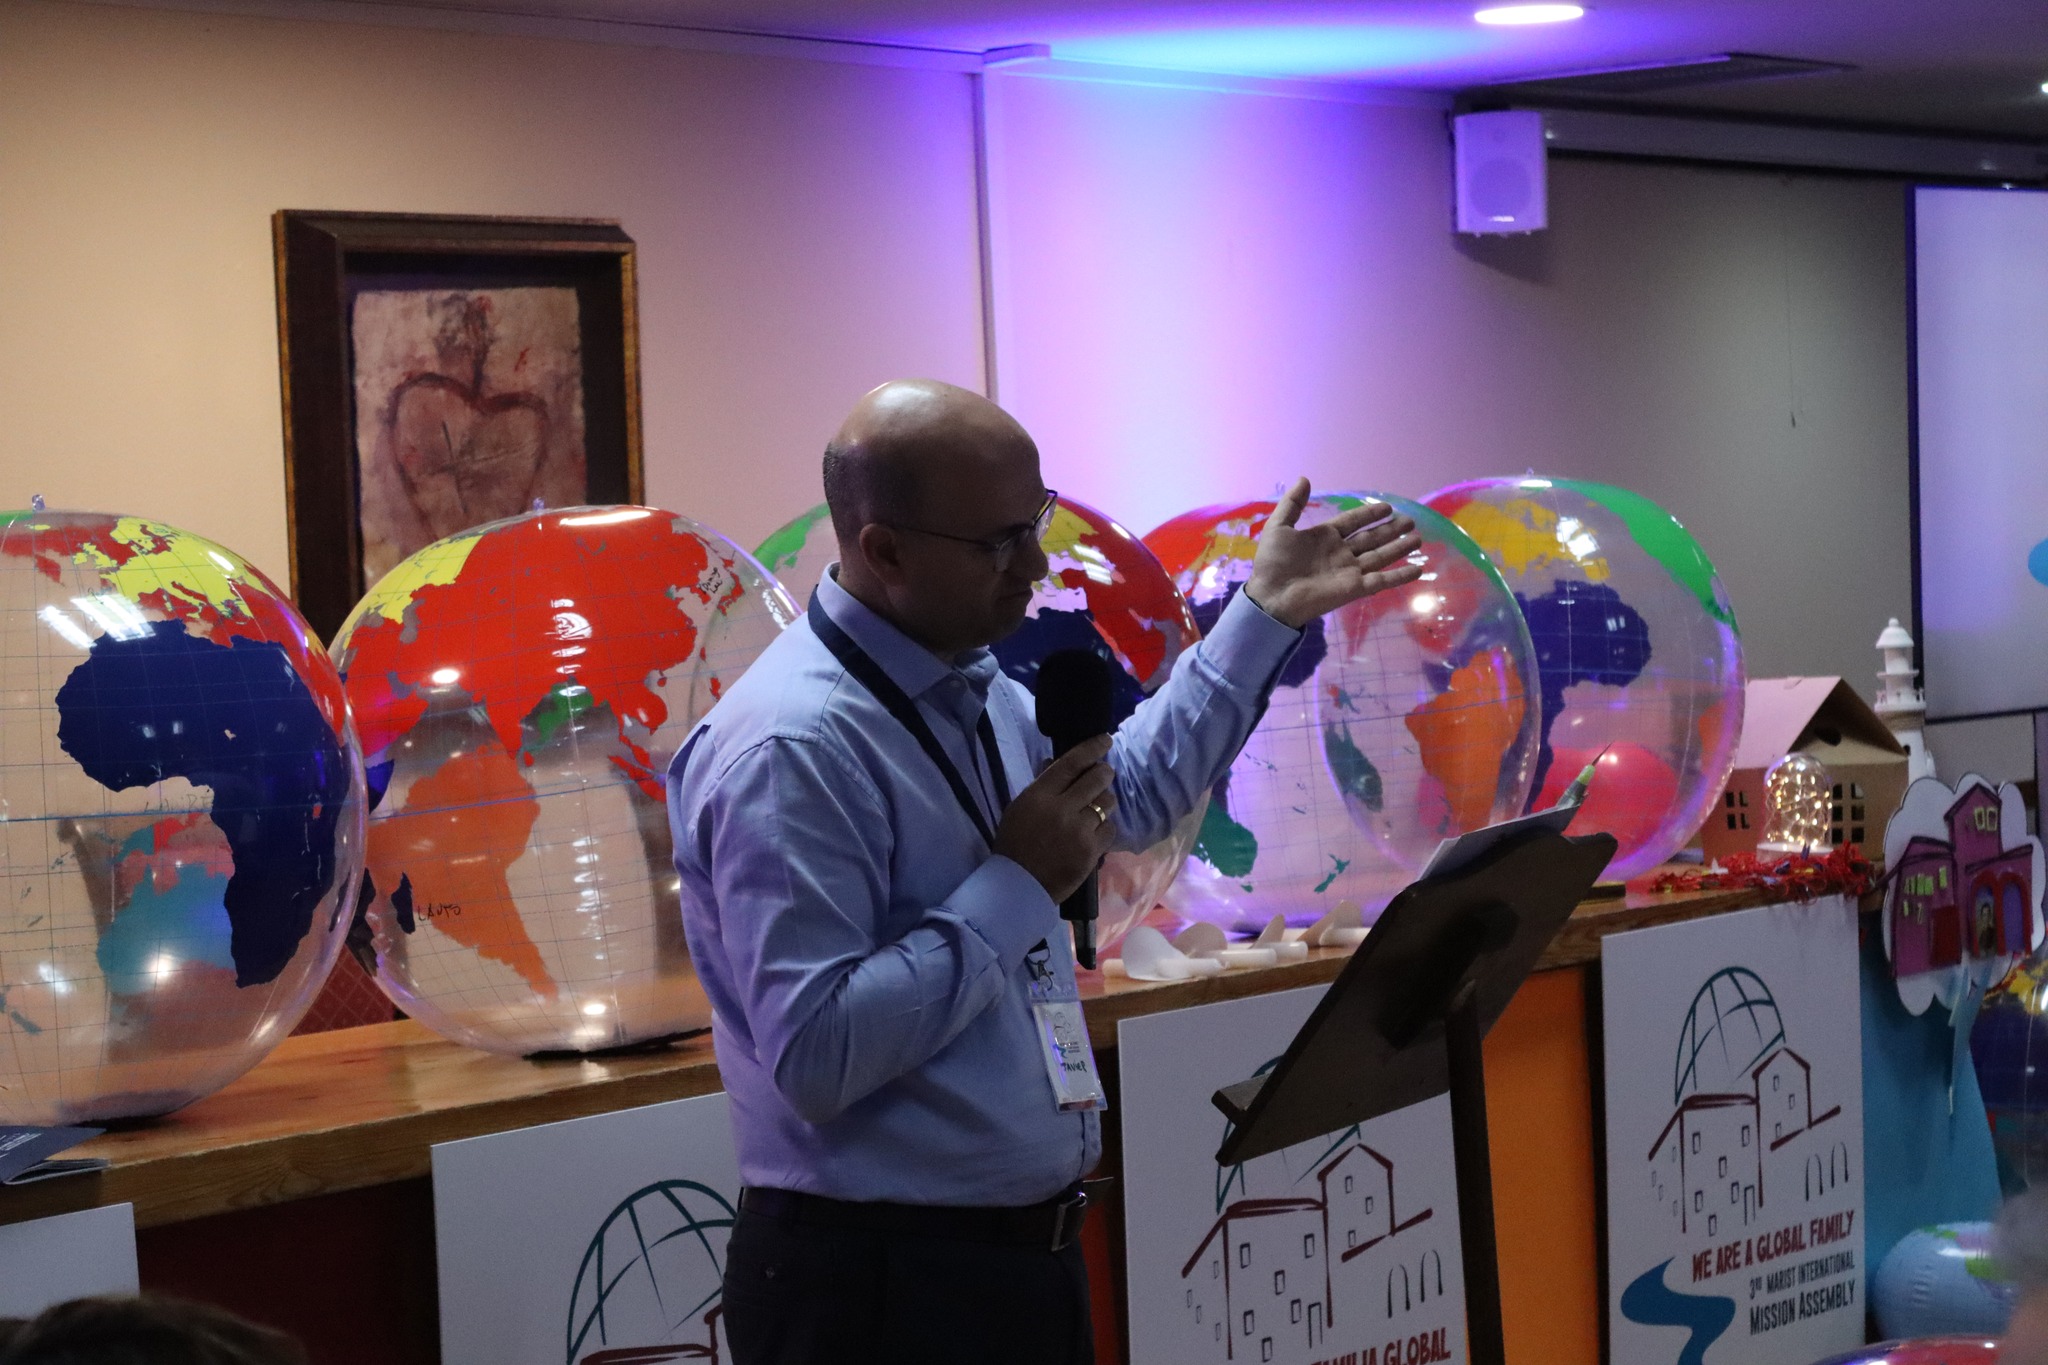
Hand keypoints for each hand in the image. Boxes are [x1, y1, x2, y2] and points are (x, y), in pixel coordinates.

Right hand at [994, 735, 1118, 902]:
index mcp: (1040, 795)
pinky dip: (1104, 828)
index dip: (1092, 748)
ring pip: (1107, 802)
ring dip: (1104, 801)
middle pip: (1096, 778)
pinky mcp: (1091, 851)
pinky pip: (1109, 829)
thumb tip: (1054, 762)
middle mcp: (1062, 808)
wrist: (1018, 885)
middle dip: (1104, 772)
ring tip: (1096, 808)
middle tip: (1104, 773)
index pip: (1071, 763)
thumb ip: (1040, 785)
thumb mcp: (1019, 808)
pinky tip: (1093, 833)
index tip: (1105, 740)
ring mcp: (1079, 830)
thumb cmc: (1014, 844)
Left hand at [1243, 477, 1425, 628]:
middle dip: (1391, 530)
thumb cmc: (1273, 563)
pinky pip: (1382, 580)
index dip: (1369, 514)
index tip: (1387, 507)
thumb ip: (1293, 504)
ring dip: (1399, 548)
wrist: (1271, 596)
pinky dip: (1400, 576)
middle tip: (1411, 520)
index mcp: (1324, 538)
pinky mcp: (1355, 588)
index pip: (1352, 522)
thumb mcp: (1278, 527)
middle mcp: (1341, 553)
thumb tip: (1305, 478)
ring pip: (1380, 556)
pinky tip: (1418, 570)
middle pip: (1371, 539)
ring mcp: (1349, 571)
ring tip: (1418, 539)